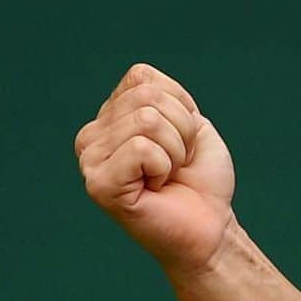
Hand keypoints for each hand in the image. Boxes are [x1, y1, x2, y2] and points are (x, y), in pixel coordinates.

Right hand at [75, 63, 236, 281]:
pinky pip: (142, 148)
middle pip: (147, 97)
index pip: (141, 77)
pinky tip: (156, 188)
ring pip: (147, 120)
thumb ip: (161, 96)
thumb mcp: (190, 120)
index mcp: (110, 116)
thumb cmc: (200, 175)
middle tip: (176, 161)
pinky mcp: (98, 186)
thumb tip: (138, 77)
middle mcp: (91, 136)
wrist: (210, 223)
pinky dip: (165, 166)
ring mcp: (90, 161)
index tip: (180, 136)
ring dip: (176, 149)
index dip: (178, 103)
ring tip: (167, 174)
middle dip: (182, 127)